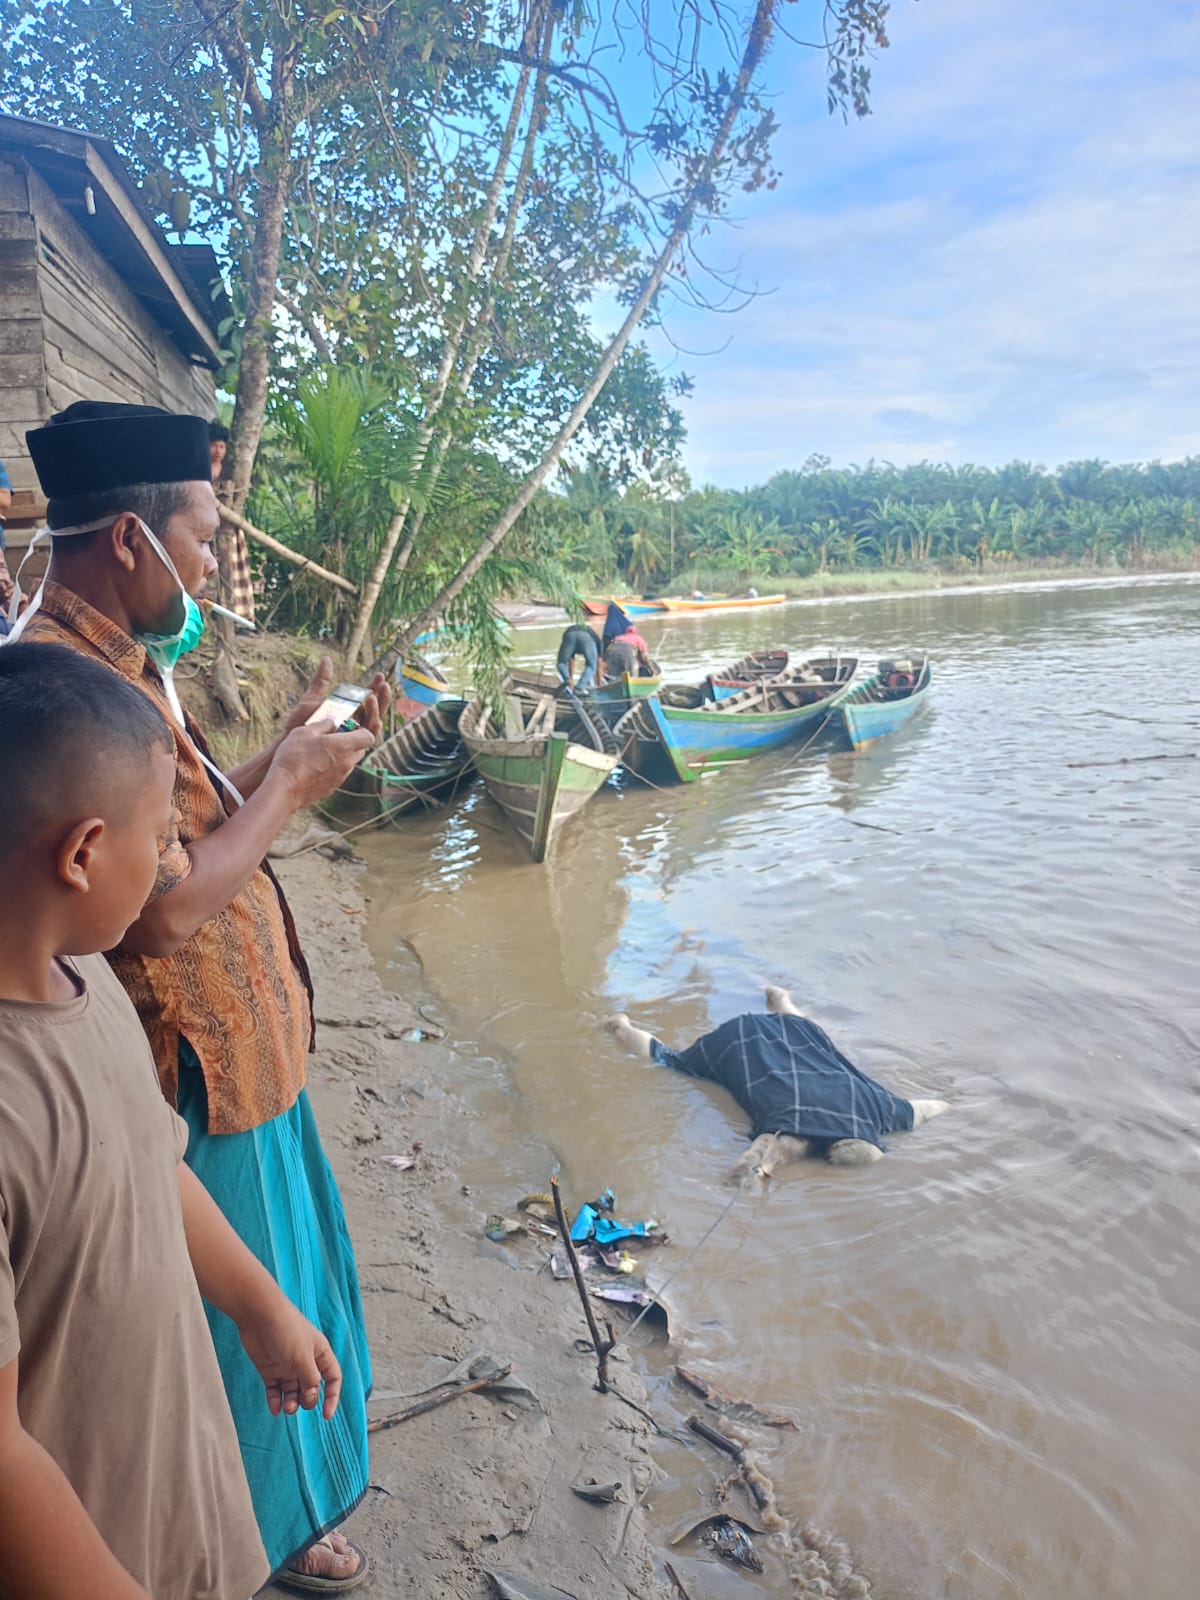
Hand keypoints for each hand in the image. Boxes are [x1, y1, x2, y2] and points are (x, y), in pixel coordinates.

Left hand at [237, 1300, 341, 1419]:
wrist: (259, 1316)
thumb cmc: (286, 1331)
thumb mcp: (303, 1358)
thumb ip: (310, 1380)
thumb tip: (313, 1397)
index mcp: (320, 1353)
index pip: (332, 1378)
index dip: (332, 1396)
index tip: (326, 1415)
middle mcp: (305, 1360)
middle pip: (311, 1387)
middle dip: (308, 1400)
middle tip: (301, 1403)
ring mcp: (286, 1365)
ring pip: (293, 1391)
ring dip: (292, 1403)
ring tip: (286, 1409)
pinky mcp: (269, 1369)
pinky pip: (275, 1390)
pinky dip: (275, 1401)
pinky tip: (275, 1410)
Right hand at [269, 719, 374, 808]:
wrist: (285, 789)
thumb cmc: (293, 758)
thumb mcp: (305, 731)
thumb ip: (323, 724)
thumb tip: (332, 723)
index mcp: (344, 746)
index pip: (368, 736)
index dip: (361, 730)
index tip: (348, 726)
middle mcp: (347, 762)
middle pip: (360, 750)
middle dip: (351, 742)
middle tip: (333, 737)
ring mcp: (341, 777)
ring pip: (349, 762)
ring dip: (341, 755)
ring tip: (321, 751)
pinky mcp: (332, 787)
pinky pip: (339, 774)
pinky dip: (332, 768)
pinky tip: (315, 765)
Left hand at [285, 661, 391, 737]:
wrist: (288, 746)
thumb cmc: (299, 726)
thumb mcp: (311, 700)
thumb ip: (321, 682)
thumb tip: (327, 659)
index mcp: (346, 714)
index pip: (365, 699)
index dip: (374, 687)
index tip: (380, 675)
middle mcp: (351, 726)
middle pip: (373, 711)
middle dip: (381, 698)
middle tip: (384, 683)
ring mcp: (351, 738)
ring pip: (372, 724)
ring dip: (378, 710)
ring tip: (374, 696)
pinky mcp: (349, 750)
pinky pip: (365, 741)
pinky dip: (372, 730)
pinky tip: (375, 720)